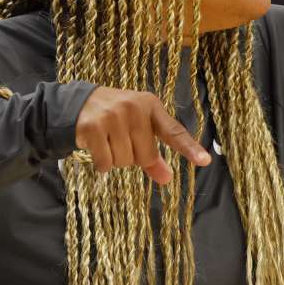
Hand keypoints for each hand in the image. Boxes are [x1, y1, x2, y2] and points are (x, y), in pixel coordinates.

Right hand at [74, 87, 210, 183]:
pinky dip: (101, 164)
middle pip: (146, 156)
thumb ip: (153, 155)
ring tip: (107, 141)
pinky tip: (96, 148)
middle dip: (134, 157)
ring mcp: (112, 116)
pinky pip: (106, 163)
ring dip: (116, 160)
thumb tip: (167, 179)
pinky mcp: (92, 127)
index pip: (174, 132)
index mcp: (151, 106)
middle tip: (120, 141)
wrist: (78, 104)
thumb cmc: (116, 119)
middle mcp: (134, 108)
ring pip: (125, 161)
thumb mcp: (138, 129)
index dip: (190, 148)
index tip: (205, 160)